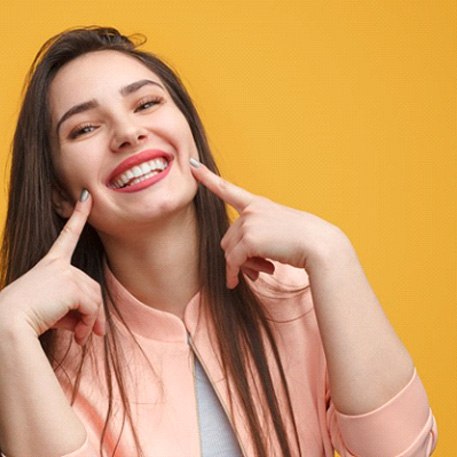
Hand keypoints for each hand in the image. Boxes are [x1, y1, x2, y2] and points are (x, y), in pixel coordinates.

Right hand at [0, 191, 104, 344]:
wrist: (6, 326)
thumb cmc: (24, 319)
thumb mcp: (51, 311)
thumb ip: (73, 311)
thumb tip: (91, 326)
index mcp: (49, 264)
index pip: (67, 236)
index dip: (78, 215)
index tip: (87, 197)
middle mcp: (59, 265)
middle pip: (91, 286)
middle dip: (95, 312)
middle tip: (92, 334)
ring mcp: (65, 273)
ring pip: (94, 298)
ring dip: (92, 321)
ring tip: (83, 338)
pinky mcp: (71, 285)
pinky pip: (91, 306)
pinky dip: (90, 323)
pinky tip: (79, 337)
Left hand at [190, 160, 347, 287]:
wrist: (319, 245)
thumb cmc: (304, 241)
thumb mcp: (278, 232)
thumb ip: (256, 238)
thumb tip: (236, 262)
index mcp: (259, 204)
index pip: (229, 189)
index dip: (208, 178)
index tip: (193, 165)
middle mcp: (251, 210)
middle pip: (228, 238)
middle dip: (238, 257)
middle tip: (256, 270)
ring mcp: (250, 222)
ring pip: (229, 251)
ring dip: (240, 267)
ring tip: (261, 272)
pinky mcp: (250, 239)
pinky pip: (233, 261)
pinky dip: (234, 274)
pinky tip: (241, 282)